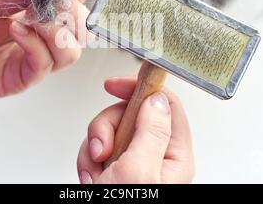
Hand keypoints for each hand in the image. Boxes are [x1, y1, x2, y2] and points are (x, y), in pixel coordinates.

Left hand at [0, 0, 88, 98]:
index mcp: (44, 12)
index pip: (77, 0)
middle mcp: (47, 36)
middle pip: (82, 29)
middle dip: (72, 14)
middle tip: (51, 4)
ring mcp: (40, 57)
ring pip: (72, 51)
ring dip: (55, 32)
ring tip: (29, 19)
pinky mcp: (27, 76)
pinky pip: (45, 63)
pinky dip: (34, 43)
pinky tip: (15, 31)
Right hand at [77, 77, 193, 183]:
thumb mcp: (139, 171)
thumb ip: (151, 131)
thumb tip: (155, 98)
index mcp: (174, 157)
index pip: (166, 104)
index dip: (141, 89)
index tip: (116, 85)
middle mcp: (156, 157)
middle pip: (131, 114)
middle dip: (108, 127)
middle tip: (103, 148)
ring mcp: (134, 163)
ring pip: (111, 130)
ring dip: (95, 147)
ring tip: (96, 170)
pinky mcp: (115, 169)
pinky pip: (97, 147)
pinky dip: (88, 160)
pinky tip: (91, 177)